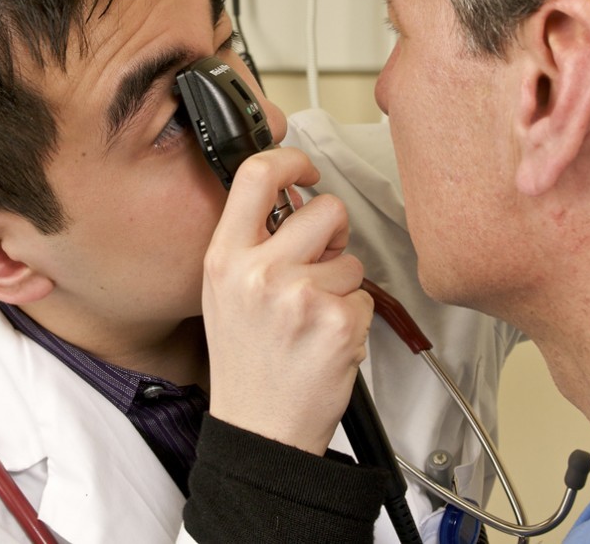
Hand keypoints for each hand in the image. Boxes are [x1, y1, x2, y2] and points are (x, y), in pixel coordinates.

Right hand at [202, 147, 370, 454]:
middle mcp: (259, 272)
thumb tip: (296, 199)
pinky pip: (365, 298)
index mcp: (226, 258)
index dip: (291, 160)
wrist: (260, 428)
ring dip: (343, 286)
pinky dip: (353, 319)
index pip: (257, 176)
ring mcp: (300, 297)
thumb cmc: (246, 362)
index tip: (305, 171)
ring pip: (352, 259)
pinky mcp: (337, 323)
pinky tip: (325, 342)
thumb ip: (254, 242)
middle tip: (320, 262)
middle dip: (334, 231)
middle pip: (326, 209)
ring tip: (312, 319)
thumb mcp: (225, 291)